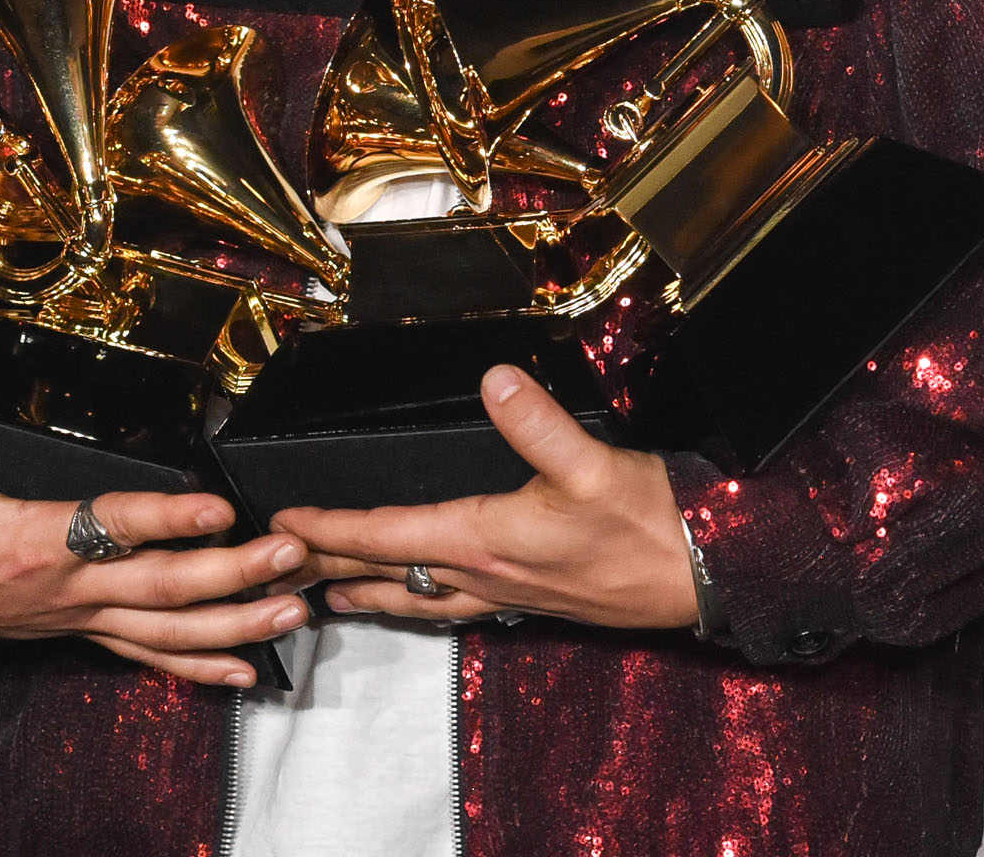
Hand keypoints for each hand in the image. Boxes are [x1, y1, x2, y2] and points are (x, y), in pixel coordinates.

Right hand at [0, 354, 311, 685]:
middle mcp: (68, 588)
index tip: (218, 507)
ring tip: (293, 610)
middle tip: (290, 555)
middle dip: (233, 574)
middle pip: (162, 588)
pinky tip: (244, 669)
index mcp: (34, 543)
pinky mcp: (79, 631)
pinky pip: (147, 656)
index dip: (167, 517)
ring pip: (168, 631)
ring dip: (235, 624)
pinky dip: (199, 666)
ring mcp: (78, 617)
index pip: (112, 525)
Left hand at [277, 366, 696, 631]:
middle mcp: (487, 575)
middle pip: (389, 573)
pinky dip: (422, 601)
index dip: (330, 528)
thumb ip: (539, 423)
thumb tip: (496, 378)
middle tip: (279, 565)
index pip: (386, 536)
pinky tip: (429, 597)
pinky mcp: (533, 598)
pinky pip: (456, 605)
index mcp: (486, 541)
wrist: (704, 576)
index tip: (283, 521)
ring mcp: (509, 593)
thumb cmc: (650, 527)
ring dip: (371, 593)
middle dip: (331, 567)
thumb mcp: (593, 465)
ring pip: (420, 597)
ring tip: (332, 596)